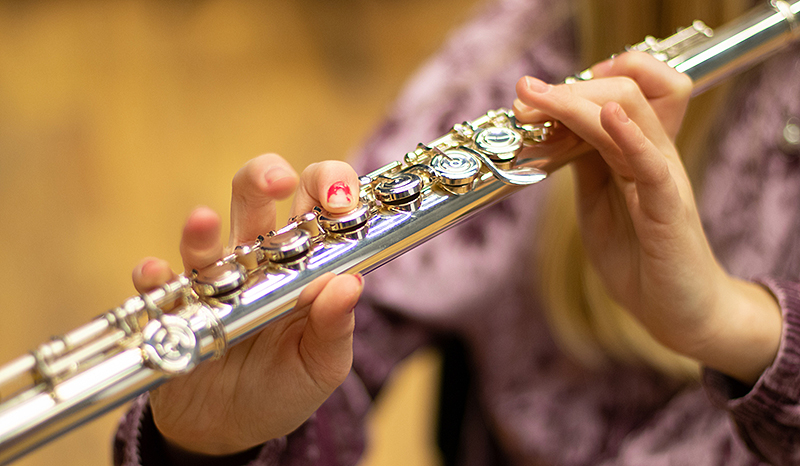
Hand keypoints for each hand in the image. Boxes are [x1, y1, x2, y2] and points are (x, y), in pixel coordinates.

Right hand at [131, 155, 363, 454]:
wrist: (231, 430)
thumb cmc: (284, 388)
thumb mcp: (322, 365)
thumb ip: (336, 327)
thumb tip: (350, 285)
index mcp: (304, 265)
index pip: (318, 207)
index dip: (331, 187)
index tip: (340, 199)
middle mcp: (257, 260)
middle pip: (258, 197)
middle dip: (267, 175)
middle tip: (280, 181)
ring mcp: (213, 280)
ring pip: (206, 235)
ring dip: (202, 226)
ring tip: (202, 221)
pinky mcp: (175, 308)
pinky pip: (158, 285)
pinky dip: (155, 278)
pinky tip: (158, 276)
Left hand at [514, 52, 780, 383]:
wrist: (677, 312)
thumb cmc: (638, 257)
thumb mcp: (597, 201)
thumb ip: (585, 164)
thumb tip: (556, 128)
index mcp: (636, 151)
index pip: (611, 95)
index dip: (570, 87)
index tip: (528, 95)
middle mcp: (654, 154)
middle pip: (621, 92)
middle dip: (567, 88)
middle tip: (524, 93)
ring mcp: (665, 178)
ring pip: (634, 113)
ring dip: (581, 100)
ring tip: (543, 97)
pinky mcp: (671, 209)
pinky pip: (653, 165)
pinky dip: (630, 137)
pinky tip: (608, 117)